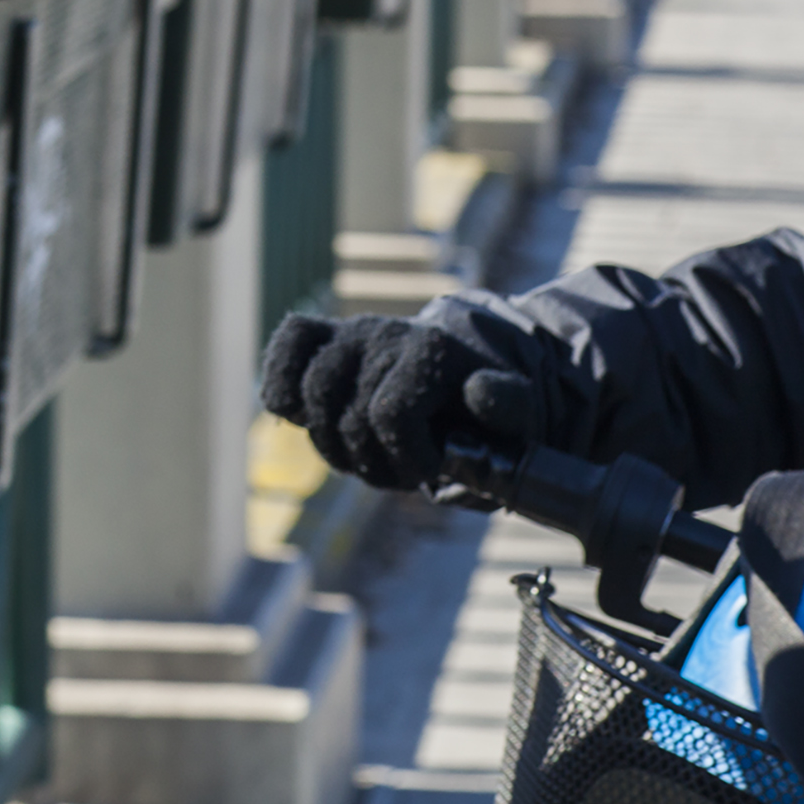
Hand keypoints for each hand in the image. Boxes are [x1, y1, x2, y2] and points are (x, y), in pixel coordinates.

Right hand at [259, 311, 542, 493]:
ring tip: (361, 456)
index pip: (388, 415)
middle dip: (369, 459)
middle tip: (399, 471)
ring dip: (330, 442)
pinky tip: (300, 416)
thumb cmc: (492, 406)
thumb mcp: (521, 415)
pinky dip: (282, 385)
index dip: (405, 458)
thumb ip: (510, 406)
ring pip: (309, 393)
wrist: (474, 367)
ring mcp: (351, 333)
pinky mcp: (326, 335)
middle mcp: (386, 334)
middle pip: (345, 414)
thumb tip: (478, 390)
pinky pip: (288, 346)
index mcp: (432, 352)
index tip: (431, 471)